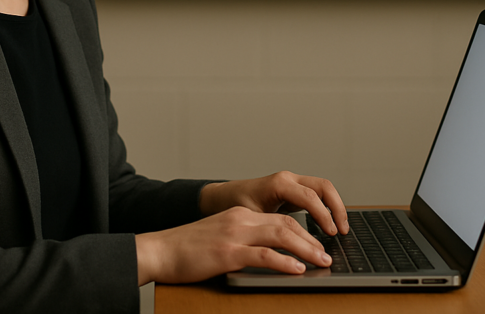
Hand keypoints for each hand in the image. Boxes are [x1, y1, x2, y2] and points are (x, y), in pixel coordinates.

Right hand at [134, 206, 330, 284]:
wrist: (158, 250)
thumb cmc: (186, 249)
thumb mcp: (219, 237)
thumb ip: (242, 241)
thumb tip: (269, 255)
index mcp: (239, 215)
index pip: (280, 219)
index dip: (303, 232)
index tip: (317, 245)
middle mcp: (240, 220)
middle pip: (286, 224)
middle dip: (311, 239)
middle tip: (326, 255)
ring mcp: (234, 235)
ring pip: (281, 235)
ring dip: (306, 249)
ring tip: (321, 261)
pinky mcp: (227, 252)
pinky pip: (263, 255)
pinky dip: (284, 261)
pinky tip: (297, 268)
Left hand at [199, 171, 349, 235]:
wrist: (221, 198)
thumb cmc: (233, 206)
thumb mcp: (251, 217)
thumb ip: (271, 227)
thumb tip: (291, 244)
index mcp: (279, 183)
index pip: (311, 196)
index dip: (324, 215)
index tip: (332, 233)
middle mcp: (288, 179)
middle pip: (324, 186)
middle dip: (337, 208)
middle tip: (343, 231)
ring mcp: (291, 182)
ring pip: (323, 189)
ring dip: (335, 207)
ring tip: (340, 229)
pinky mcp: (292, 190)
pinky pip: (316, 195)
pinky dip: (326, 208)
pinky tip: (328, 226)